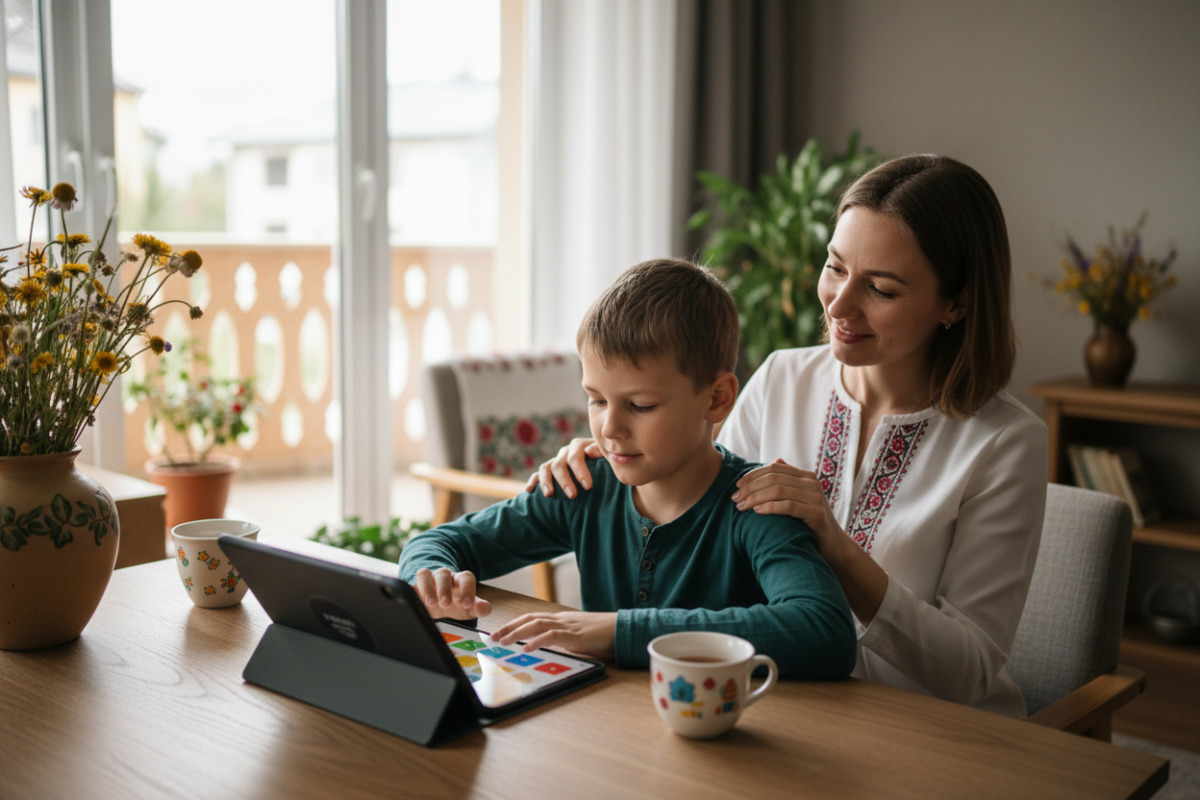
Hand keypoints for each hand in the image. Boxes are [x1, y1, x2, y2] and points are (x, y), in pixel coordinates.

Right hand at [409, 567, 492, 620]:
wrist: (438, 605)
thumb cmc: (455, 604)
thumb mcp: (467, 609)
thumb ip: (478, 608)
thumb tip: (486, 608)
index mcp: (459, 580)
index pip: (466, 577)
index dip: (467, 589)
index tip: (467, 604)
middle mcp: (444, 577)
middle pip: (444, 574)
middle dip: (444, 588)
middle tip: (445, 604)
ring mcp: (427, 580)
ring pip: (425, 574)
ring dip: (427, 588)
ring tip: (430, 603)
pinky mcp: (414, 586)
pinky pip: (410, 583)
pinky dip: (409, 589)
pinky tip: (411, 599)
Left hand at [490, 611, 616, 659]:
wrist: (623, 629)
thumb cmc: (603, 635)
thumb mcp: (578, 637)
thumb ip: (563, 640)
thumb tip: (548, 648)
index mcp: (561, 619)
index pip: (532, 618)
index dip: (514, 624)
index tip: (499, 632)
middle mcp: (561, 619)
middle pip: (529, 619)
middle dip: (509, 627)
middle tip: (493, 637)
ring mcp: (567, 626)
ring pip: (536, 625)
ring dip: (517, 633)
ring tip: (502, 641)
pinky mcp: (575, 636)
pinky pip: (552, 636)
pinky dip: (536, 641)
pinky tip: (526, 648)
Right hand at [524, 437, 602, 498]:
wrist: (602, 463)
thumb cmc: (606, 461)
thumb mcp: (605, 455)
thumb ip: (600, 452)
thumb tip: (590, 451)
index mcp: (579, 446)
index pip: (575, 456)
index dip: (580, 470)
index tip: (588, 486)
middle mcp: (565, 452)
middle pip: (559, 464)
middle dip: (565, 481)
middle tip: (573, 496)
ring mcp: (555, 461)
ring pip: (545, 468)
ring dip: (546, 481)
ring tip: (549, 495)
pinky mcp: (549, 471)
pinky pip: (538, 474)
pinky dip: (533, 481)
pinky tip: (529, 490)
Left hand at [731, 458, 842, 552]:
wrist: (832, 545)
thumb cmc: (809, 522)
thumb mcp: (799, 498)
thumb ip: (788, 480)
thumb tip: (775, 461)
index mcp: (806, 476)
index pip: (774, 469)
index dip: (753, 475)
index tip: (737, 486)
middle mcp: (812, 483)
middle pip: (774, 479)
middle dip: (751, 487)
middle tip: (735, 498)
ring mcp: (815, 497)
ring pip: (778, 491)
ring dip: (755, 498)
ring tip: (741, 506)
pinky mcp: (816, 513)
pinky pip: (788, 506)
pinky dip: (770, 507)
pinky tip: (757, 511)